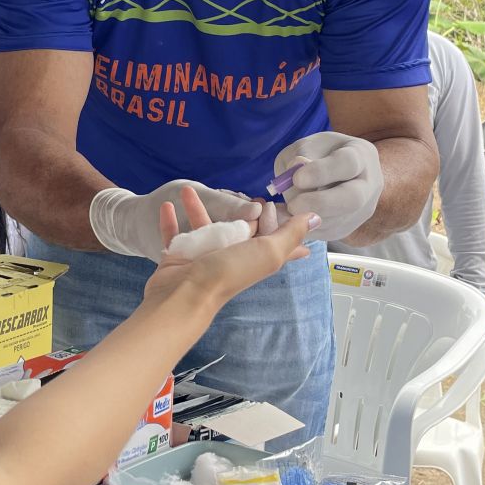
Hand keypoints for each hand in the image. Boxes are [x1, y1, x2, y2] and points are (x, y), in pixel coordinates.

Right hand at [143, 184, 316, 309]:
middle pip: (236, 230)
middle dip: (238, 212)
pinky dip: (170, 221)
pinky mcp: (178, 257)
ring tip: (189, 189)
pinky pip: (174, 235)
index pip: (274, 240)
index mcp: (254, 257)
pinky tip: (168, 205)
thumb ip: (290, 234)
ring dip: (196, 209)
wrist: (185, 295)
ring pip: (202, 228)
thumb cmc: (229, 273)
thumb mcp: (269, 251)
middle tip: (240, 191)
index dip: (281, 226)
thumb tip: (316, 218)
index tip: (285, 208)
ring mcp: (202, 258)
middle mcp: (230, 257)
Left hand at [273, 131, 383, 242]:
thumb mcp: (307, 145)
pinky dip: (306, 227)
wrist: (334, 173)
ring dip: (309, 217)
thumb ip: (299, 155)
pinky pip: (328, 232)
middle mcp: (369, 184)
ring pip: (339, 220)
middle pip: (353, 199)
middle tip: (292, 205)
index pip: (348, 163)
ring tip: (287, 208)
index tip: (297, 178)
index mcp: (361, 155)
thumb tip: (295, 171)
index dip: (321, 172)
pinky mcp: (349, 227)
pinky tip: (292, 216)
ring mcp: (362, 209)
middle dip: (319, 203)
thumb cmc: (319, 155)